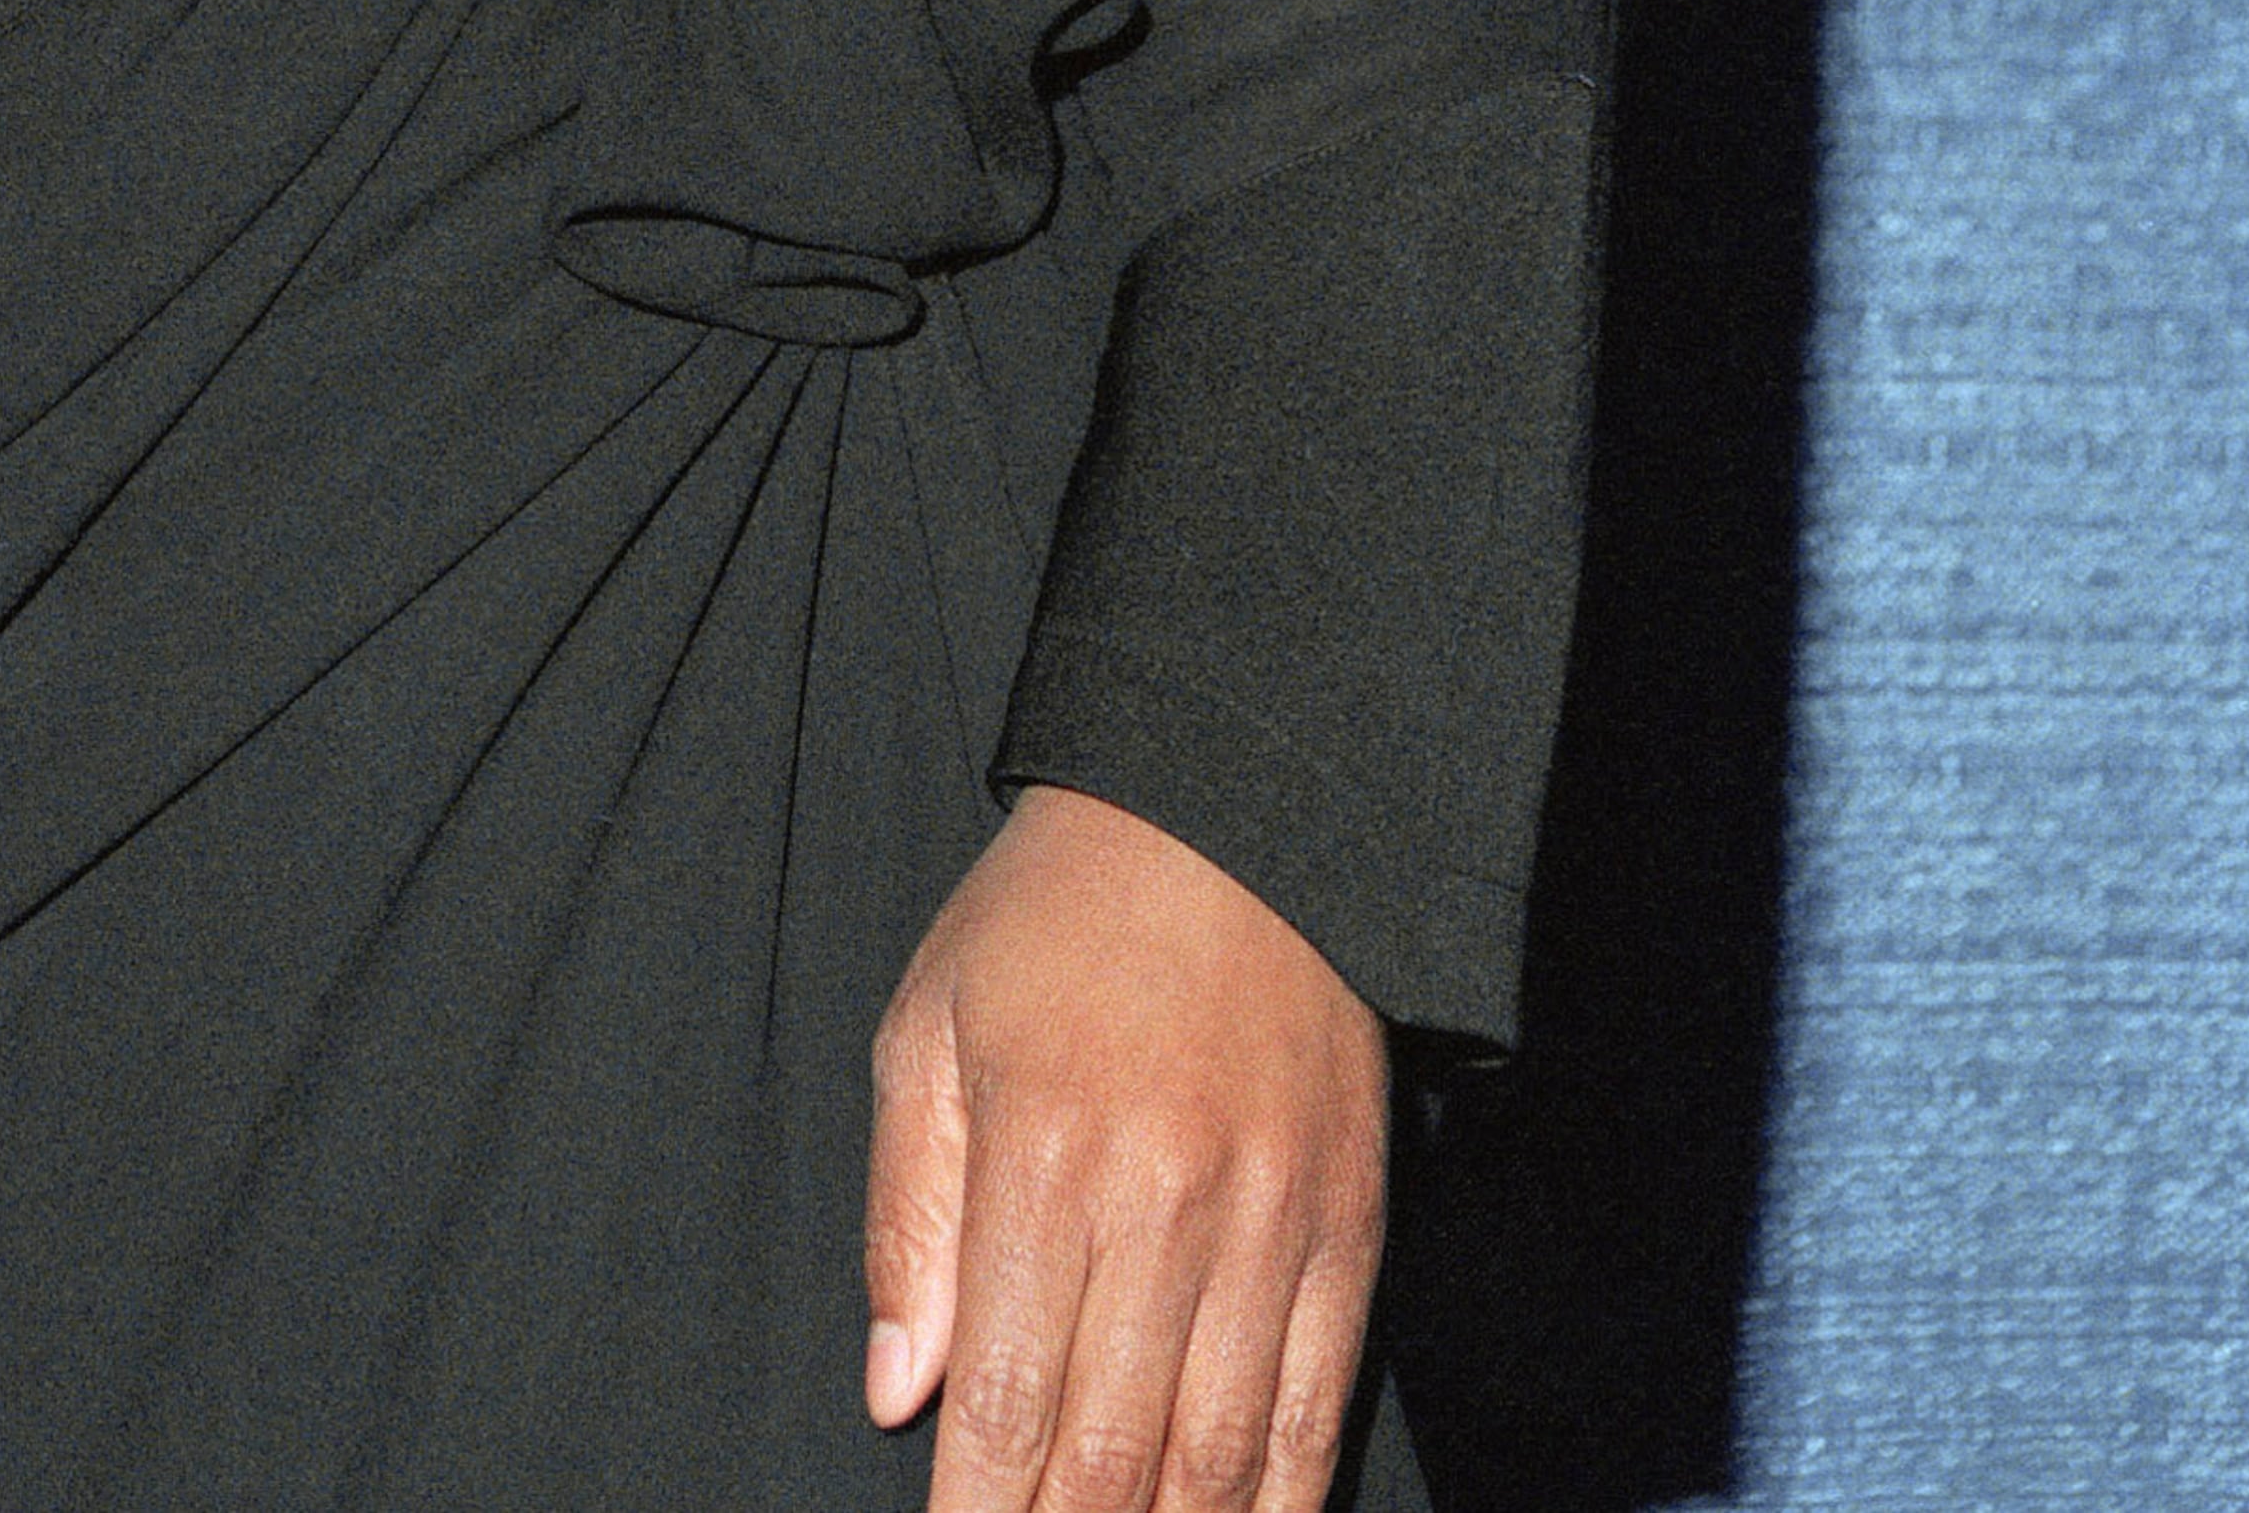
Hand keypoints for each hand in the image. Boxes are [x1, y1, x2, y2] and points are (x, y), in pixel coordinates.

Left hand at [865, 787, 1385, 1512]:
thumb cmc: (1053, 916)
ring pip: (1222, 1460)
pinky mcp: (1350, 1227)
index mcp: (1044, 1159)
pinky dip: (1282, 1503)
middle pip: (1111, 1459)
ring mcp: (1272, 1225)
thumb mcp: (929, 1026)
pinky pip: (1318, 1408)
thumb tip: (898, 1395)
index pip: (1005, 1407)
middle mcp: (1165, 1207)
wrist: (1233, 805)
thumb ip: (911, 1220)